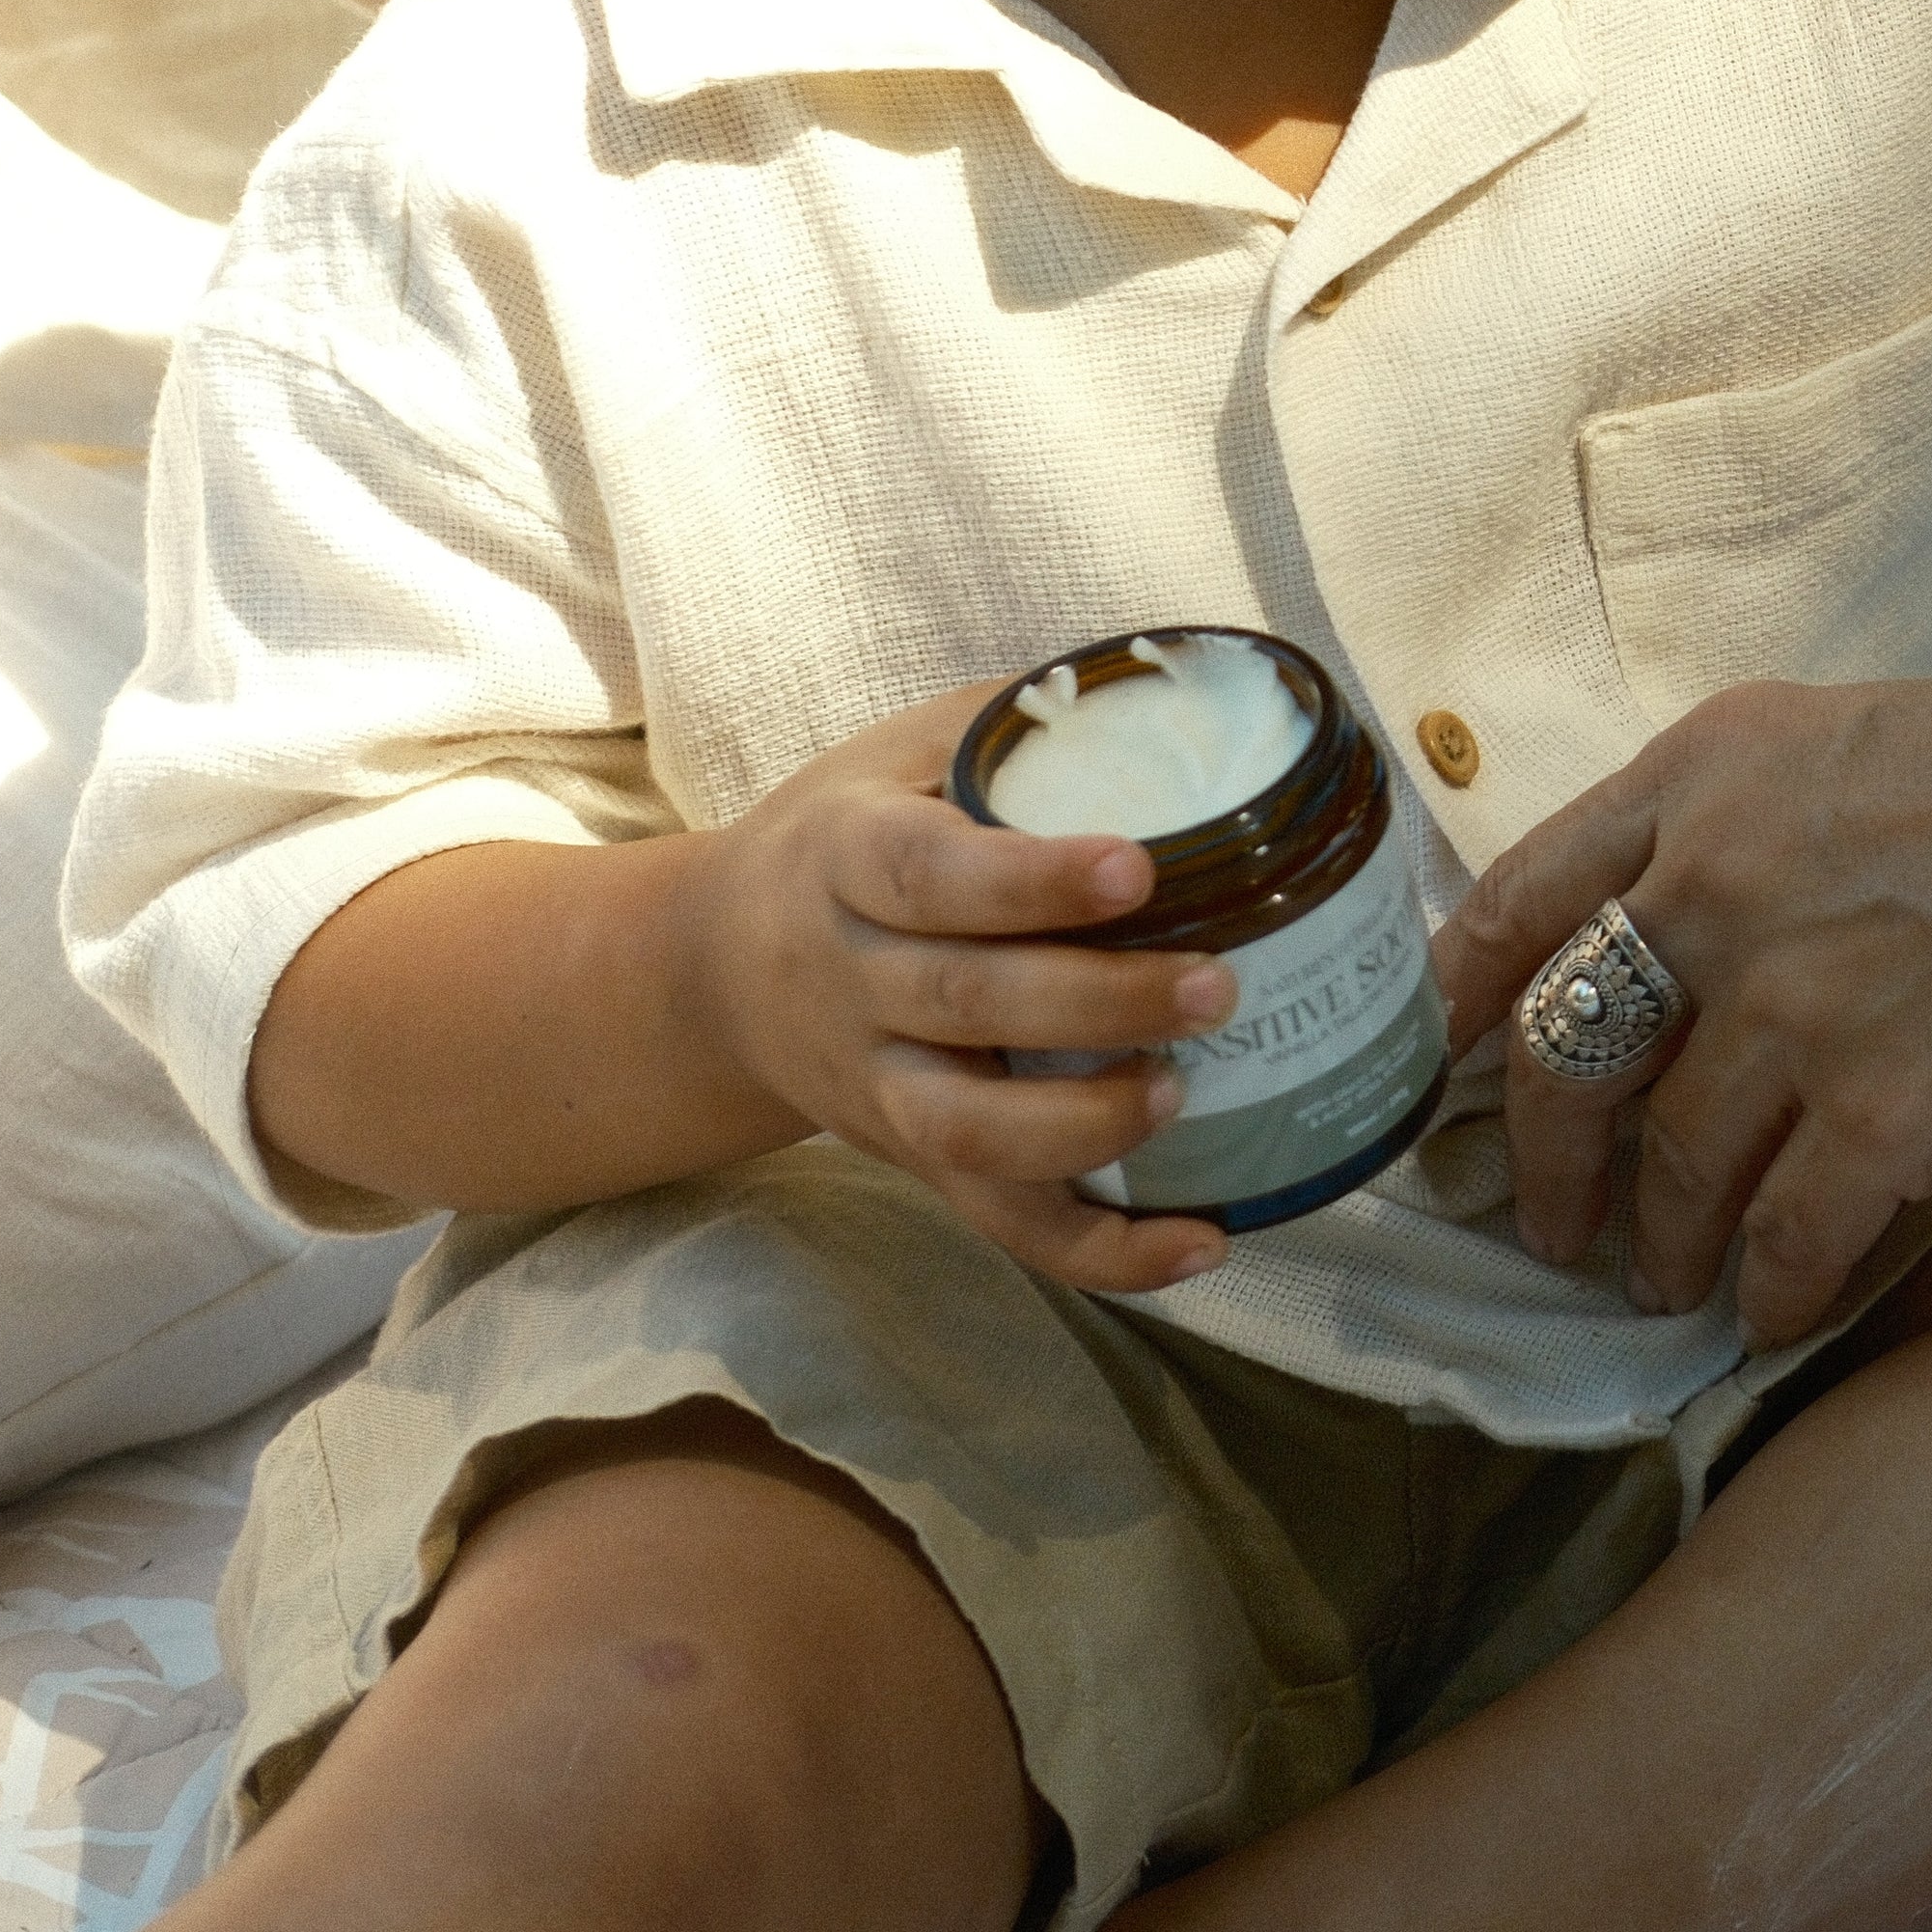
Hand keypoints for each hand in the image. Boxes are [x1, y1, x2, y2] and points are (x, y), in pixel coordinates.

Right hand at [671, 691, 1242, 1294]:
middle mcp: (853, 985)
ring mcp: (877, 1088)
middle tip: (1216, 985)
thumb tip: (1178, 678)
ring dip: (1086, 1128)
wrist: (714, 971)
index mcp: (847, 863)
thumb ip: (1016, 722)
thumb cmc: (848, 837)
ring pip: (968, 1135)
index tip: (1137, 866)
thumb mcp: (901, 751)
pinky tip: (1203, 1243)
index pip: (930, 877)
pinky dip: (1103, 1253)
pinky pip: (1000, 1224)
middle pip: (966, 1005)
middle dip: (1098, 1002)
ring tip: (1183, 1091)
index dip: (1030, 879)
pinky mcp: (912, 1161)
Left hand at [1429, 657, 1931, 1345]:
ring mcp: (1803, 1007)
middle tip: (1551, 1227)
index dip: (1460, 1013)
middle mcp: (1724, 882)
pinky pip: (1786, 1244)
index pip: (1513, 904)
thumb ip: (1741, 827)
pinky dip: (1774, 1292)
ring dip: (1660, 1250)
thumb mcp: (1863, 744)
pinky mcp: (1893, 1116)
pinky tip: (1784, 1308)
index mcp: (1711, 770)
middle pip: (1564, 1063)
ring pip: (1669, 1174)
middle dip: (1542, 1169)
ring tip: (1672, 1281)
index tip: (1448, 1080)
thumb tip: (1653, 946)